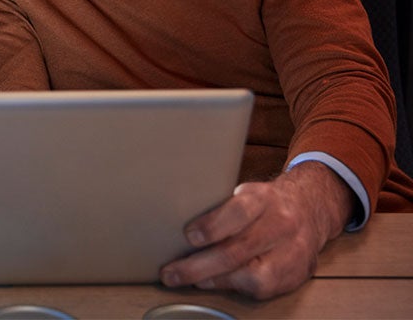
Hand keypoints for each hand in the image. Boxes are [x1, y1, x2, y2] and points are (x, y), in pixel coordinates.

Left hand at [159, 161, 353, 299]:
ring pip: (251, 275)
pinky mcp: (296, 274)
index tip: (188, 236)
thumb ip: (220, 207)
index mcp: (263, 198)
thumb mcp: (245, 192)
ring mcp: (292, 252)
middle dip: (198, 266)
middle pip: (237, 250)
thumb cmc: (265, 203)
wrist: (309, 210)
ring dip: (214, 280)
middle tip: (171, 273)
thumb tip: (175, 223)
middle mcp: (281, 225)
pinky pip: (261, 288)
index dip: (211, 226)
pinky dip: (234, 286)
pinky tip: (215, 282)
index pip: (237, 212)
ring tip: (191, 279)